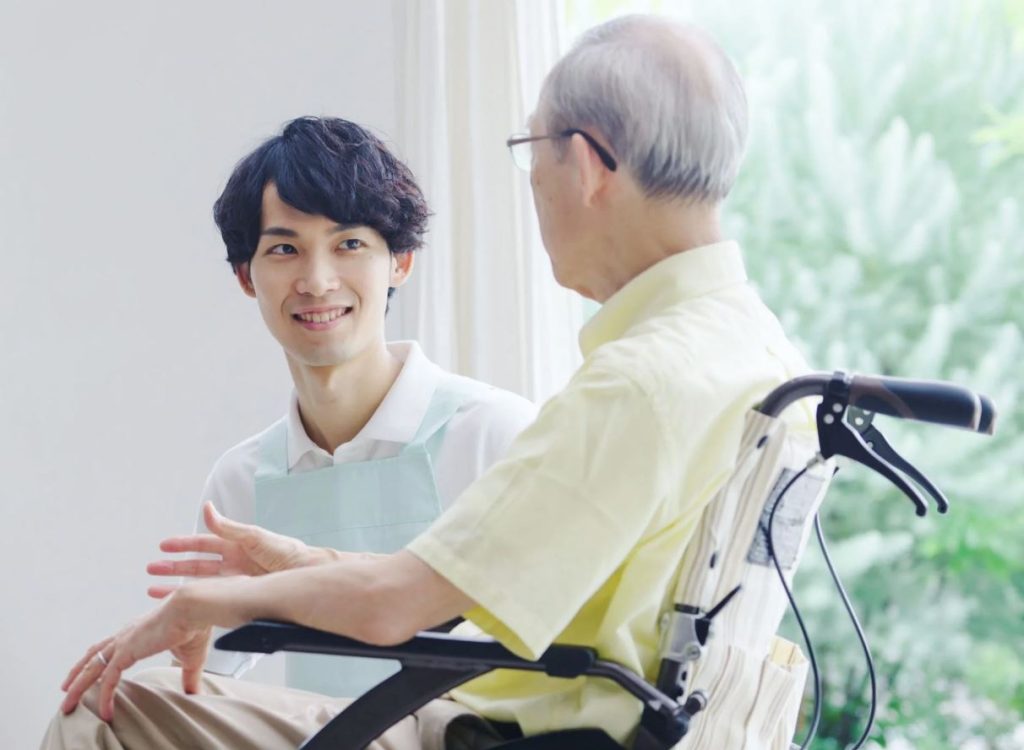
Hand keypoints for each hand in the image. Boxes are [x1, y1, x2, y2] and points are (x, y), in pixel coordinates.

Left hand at [60, 591, 211, 721]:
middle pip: (93, 656)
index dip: (97, 658)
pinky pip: (108, 680)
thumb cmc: (194, 625)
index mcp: (137, 631)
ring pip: (92, 668)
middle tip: (65, 688)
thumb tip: (194, 692)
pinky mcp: (126, 652)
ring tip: (67, 702)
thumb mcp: (190, 656)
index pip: (110, 645)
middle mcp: (125, 634)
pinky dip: (105, 697)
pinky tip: (106, 712)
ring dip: (77, 687)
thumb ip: (189, 675)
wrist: (193, 609)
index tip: (88, 670)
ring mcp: (123, 642)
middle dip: (78, 673)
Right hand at [146, 502, 318, 597]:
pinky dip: (195, 599)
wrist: (304, 574)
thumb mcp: (254, 536)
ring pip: (200, 582)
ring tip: (154, 589)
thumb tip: (207, 508)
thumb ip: (227, 527)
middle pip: (197, 564)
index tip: (163, 546)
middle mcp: (233, 562)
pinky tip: (180, 603)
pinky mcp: (240, 594)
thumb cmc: (286, 552)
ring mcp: (236, 580)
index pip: (203, 544)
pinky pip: (212, 596)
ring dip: (177, 584)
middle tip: (152, 569)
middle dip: (174, 566)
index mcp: (236, 545)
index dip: (183, 545)